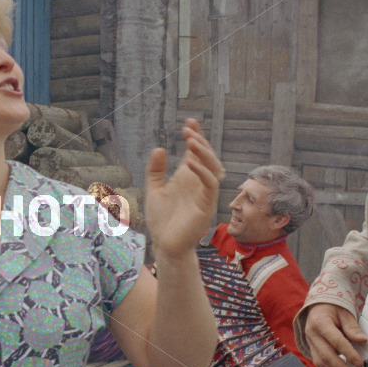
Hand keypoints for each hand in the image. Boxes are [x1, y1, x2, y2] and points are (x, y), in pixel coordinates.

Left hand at [143, 119, 224, 258]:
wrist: (164, 244)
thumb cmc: (161, 219)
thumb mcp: (154, 190)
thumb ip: (156, 170)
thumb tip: (160, 148)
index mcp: (188, 178)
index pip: (196, 153)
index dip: (196, 137)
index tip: (189, 122)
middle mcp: (198, 183)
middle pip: (207, 157)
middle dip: (200, 141)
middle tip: (188, 129)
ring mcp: (204, 194)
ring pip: (213, 168)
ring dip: (204, 153)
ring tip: (191, 140)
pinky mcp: (206, 206)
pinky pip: (210, 185)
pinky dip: (203, 172)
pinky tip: (190, 163)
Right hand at [303, 303, 367, 366]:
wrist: (318, 307)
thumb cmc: (333, 309)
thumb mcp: (345, 313)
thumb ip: (352, 327)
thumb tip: (362, 340)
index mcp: (320, 322)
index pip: (336, 341)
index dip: (349, 353)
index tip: (360, 363)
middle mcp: (312, 334)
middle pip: (326, 355)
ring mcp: (310, 342)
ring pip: (320, 362)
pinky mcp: (311, 349)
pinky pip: (319, 362)